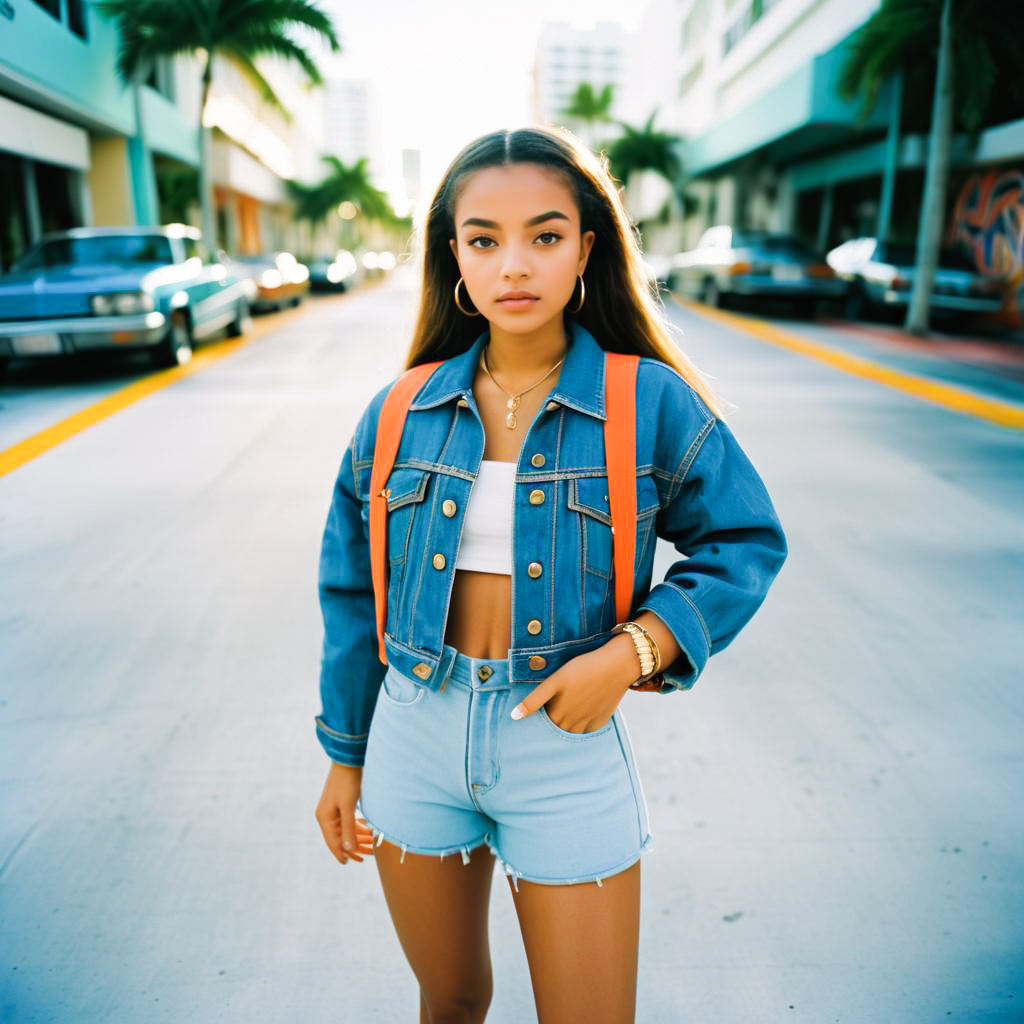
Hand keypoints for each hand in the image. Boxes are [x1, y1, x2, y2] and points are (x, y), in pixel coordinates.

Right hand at [315, 762, 376, 864]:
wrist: (348, 760)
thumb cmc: (347, 782)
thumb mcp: (348, 807)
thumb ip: (348, 829)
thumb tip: (348, 850)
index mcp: (324, 817)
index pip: (332, 842)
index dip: (341, 853)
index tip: (350, 863)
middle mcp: (326, 815)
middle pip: (338, 837)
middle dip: (352, 847)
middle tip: (365, 857)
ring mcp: (333, 810)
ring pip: (344, 830)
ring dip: (356, 838)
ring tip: (369, 846)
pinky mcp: (341, 804)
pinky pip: (348, 821)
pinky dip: (356, 827)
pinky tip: (366, 832)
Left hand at [508, 638, 637, 733]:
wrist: (615, 665)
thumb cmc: (582, 668)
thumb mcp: (555, 680)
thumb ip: (534, 700)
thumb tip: (513, 717)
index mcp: (558, 712)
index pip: (540, 724)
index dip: (535, 722)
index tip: (529, 722)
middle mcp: (572, 721)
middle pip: (554, 730)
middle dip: (549, 726)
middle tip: (548, 715)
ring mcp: (587, 722)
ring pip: (570, 734)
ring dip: (564, 729)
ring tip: (563, 715)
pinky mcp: (600, 720)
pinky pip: (586, 732)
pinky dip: (580, 728)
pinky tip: (579, 716)